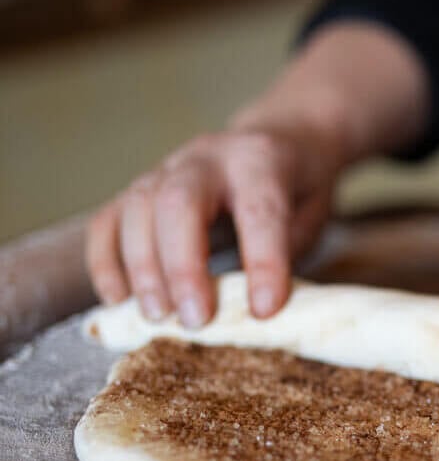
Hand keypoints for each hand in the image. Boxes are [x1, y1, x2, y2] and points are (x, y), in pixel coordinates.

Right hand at [85, 125, 339, 326]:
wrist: (274, 141)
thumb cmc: (295, 190)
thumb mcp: (310, 214)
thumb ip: (286, 254)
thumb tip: (256, 310)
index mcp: (261, 161)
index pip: (258, 212)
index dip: (262, 262)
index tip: (263, 310)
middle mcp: (207, 158)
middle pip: (178, 203)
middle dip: (183, 267)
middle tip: (195, 319)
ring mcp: (166, 168)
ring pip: (137, 210)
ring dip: (142, 270)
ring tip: (158, 317)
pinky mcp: (138, 188)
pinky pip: (108, 222)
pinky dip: (106, 263)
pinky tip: (118, 301)